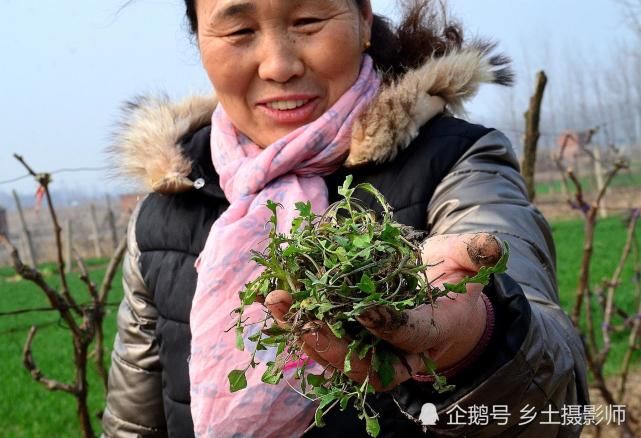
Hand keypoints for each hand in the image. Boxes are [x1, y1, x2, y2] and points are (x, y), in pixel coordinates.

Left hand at [265, 233, 501, 391]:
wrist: (436, 303)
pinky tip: (275, 298)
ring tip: (277, 300)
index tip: (364, 309)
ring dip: (303, 329)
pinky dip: (297, 321)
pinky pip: (321, 339)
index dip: (389, 324)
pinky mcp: (349, 342)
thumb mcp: (467, 263)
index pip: (409, 334)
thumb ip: (476, 255)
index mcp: (431, 334)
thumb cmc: (451, 281)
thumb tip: (491, 247)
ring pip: (334, 354)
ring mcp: (371, 352)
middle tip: (304, 317)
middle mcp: (397, 354)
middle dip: (331, 343)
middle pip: (362, 363)